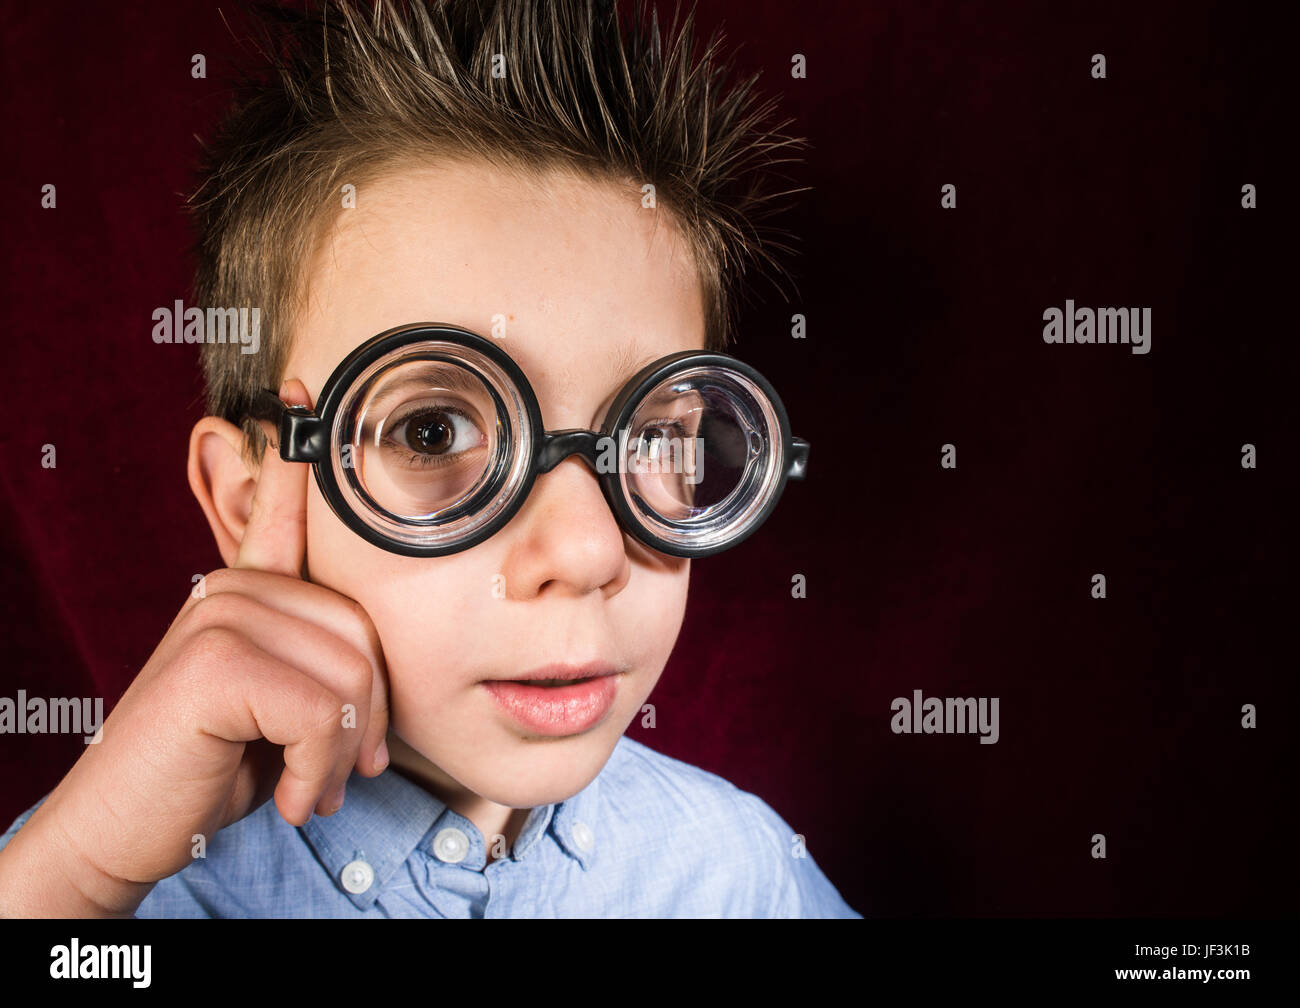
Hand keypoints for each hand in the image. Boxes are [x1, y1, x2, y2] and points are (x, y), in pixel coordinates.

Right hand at [0, 380, 389, 916]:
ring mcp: (216, 615)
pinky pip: (323, 707)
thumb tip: (371, 671)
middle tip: (338, 772)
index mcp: (244, 594)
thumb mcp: (272, 709)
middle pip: (362, 633)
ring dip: (341, 753)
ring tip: (310, 787)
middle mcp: (229, 590)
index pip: (276, 513)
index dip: (296, 459)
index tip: (303, 391)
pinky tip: (290, 795)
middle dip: (367, 718)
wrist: (126, 832)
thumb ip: (311, 666)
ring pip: (350, 673)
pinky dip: (320, 767)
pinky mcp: (212, 660)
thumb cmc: (211, 769)